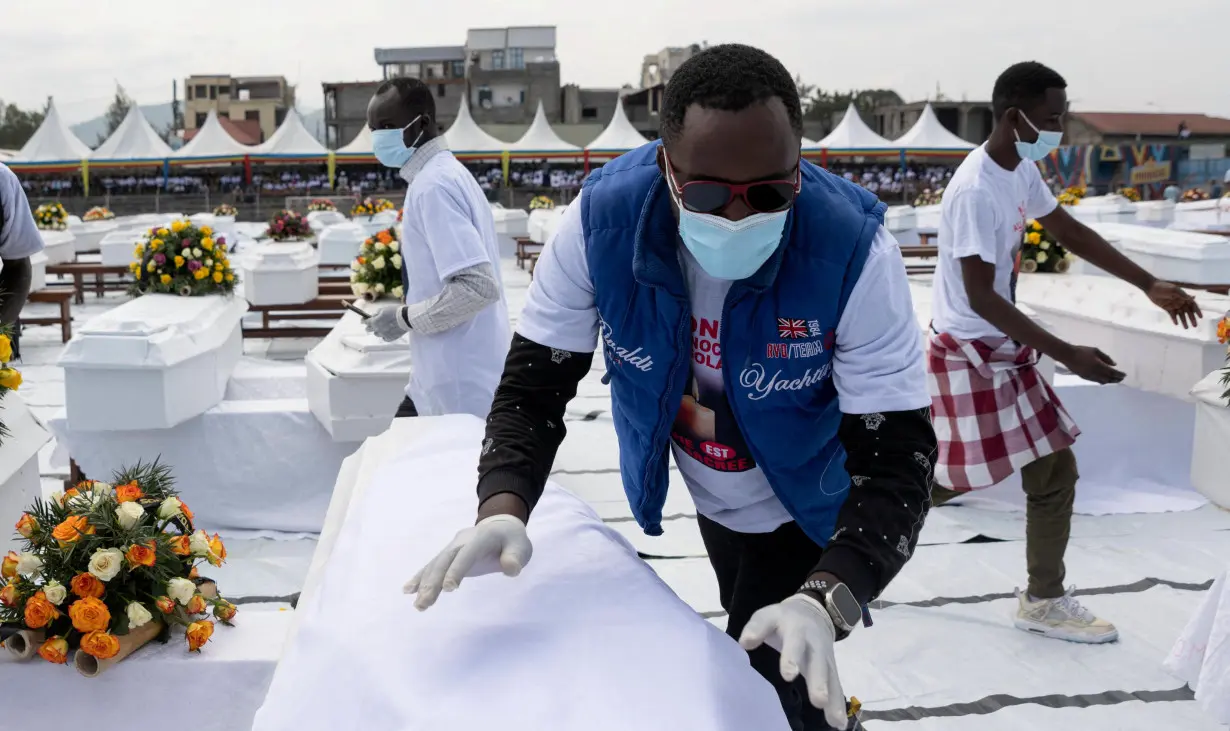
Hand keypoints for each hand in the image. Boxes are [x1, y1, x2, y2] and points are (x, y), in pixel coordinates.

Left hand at [364, 306, 409, 341]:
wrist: (406, 318)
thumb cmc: (395, 311)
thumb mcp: (384, 309)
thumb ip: (377, 313)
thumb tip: (374, 316)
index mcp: (374, 322)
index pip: (365, 322)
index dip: (364, 320)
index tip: (364, 319)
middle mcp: (377, 330)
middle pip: (369, 330)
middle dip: (369, 326)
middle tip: (372, 323)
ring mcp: (384, 335)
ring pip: (377, 334)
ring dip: (377, 330)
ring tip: (382, 327)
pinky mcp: (390, 338)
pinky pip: (384, 338)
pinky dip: (384, 335)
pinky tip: (387, 332)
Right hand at [403, 514, 531, 610]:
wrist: (499, 527)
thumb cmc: (512, 541)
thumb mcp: (520, 547)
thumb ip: (515, 557)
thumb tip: (512, 569)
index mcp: (480, 539)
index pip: (467, 555)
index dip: (457, 570)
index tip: (449, 588)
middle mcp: (461, 542)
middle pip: (445, 561)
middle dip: (434, 582)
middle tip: (425, 603)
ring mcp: (452, 548)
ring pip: (435, 565)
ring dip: (425, 585)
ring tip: (419, 606)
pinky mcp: (448, 556)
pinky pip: (431, 566)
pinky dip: (419, 577)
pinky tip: (407, 590)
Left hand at [739, 594, 846, 729]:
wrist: (812, 613)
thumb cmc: (783, 619)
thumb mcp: (768, 616)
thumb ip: (757, 628)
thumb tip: (744, 642)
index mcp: (797, 630)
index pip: (794, 643)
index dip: (792, 658)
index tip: (788, 675)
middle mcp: (814, 645)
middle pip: (818, 664)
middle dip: (818, 682)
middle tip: (818, 700)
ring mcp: (825, 658)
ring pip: (830, 678)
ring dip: (832, 698)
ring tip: (834, 720)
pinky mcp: (831, 670)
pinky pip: (836, 687)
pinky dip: (838, 705)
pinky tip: (839, 724)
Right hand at [1059, 345, 1124, 383]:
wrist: (1068, 355)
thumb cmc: (1082, 351)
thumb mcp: (1095, 351)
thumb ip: (1106, 358)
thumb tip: (1114, 364)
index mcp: (1099, 365)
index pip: (1112, 372)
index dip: (1119, 374)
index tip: (1125, 374)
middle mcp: (1096, 373)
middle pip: (1109, 378)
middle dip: (1116, 379)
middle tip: (1122, 378)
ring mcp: (1090, 376)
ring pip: (1103, 381)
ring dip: (1110, 381)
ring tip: (1115, 380)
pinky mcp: (1085, 378)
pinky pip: (1096, 381)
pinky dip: (1103, 381)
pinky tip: (1105, 380)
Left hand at [1145, 281, 1201, 328]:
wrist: (1151, 288)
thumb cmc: (1163, 287)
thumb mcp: (1174, 289)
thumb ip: (1182, 294)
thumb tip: (1193, 298)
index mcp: (1183, 296)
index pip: (1193, 305)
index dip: (1197, 311)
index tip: (1200, 317)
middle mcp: (1180, 301)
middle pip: (1188, 312)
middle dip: (1192, 318)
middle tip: (1195, 325)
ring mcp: (1174, 305)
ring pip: (1181, 315)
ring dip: (1184, 321)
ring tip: (1187, 328)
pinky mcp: (1167, 308)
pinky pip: (1172, 315)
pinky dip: (1175, 319)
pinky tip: (1177, 323)